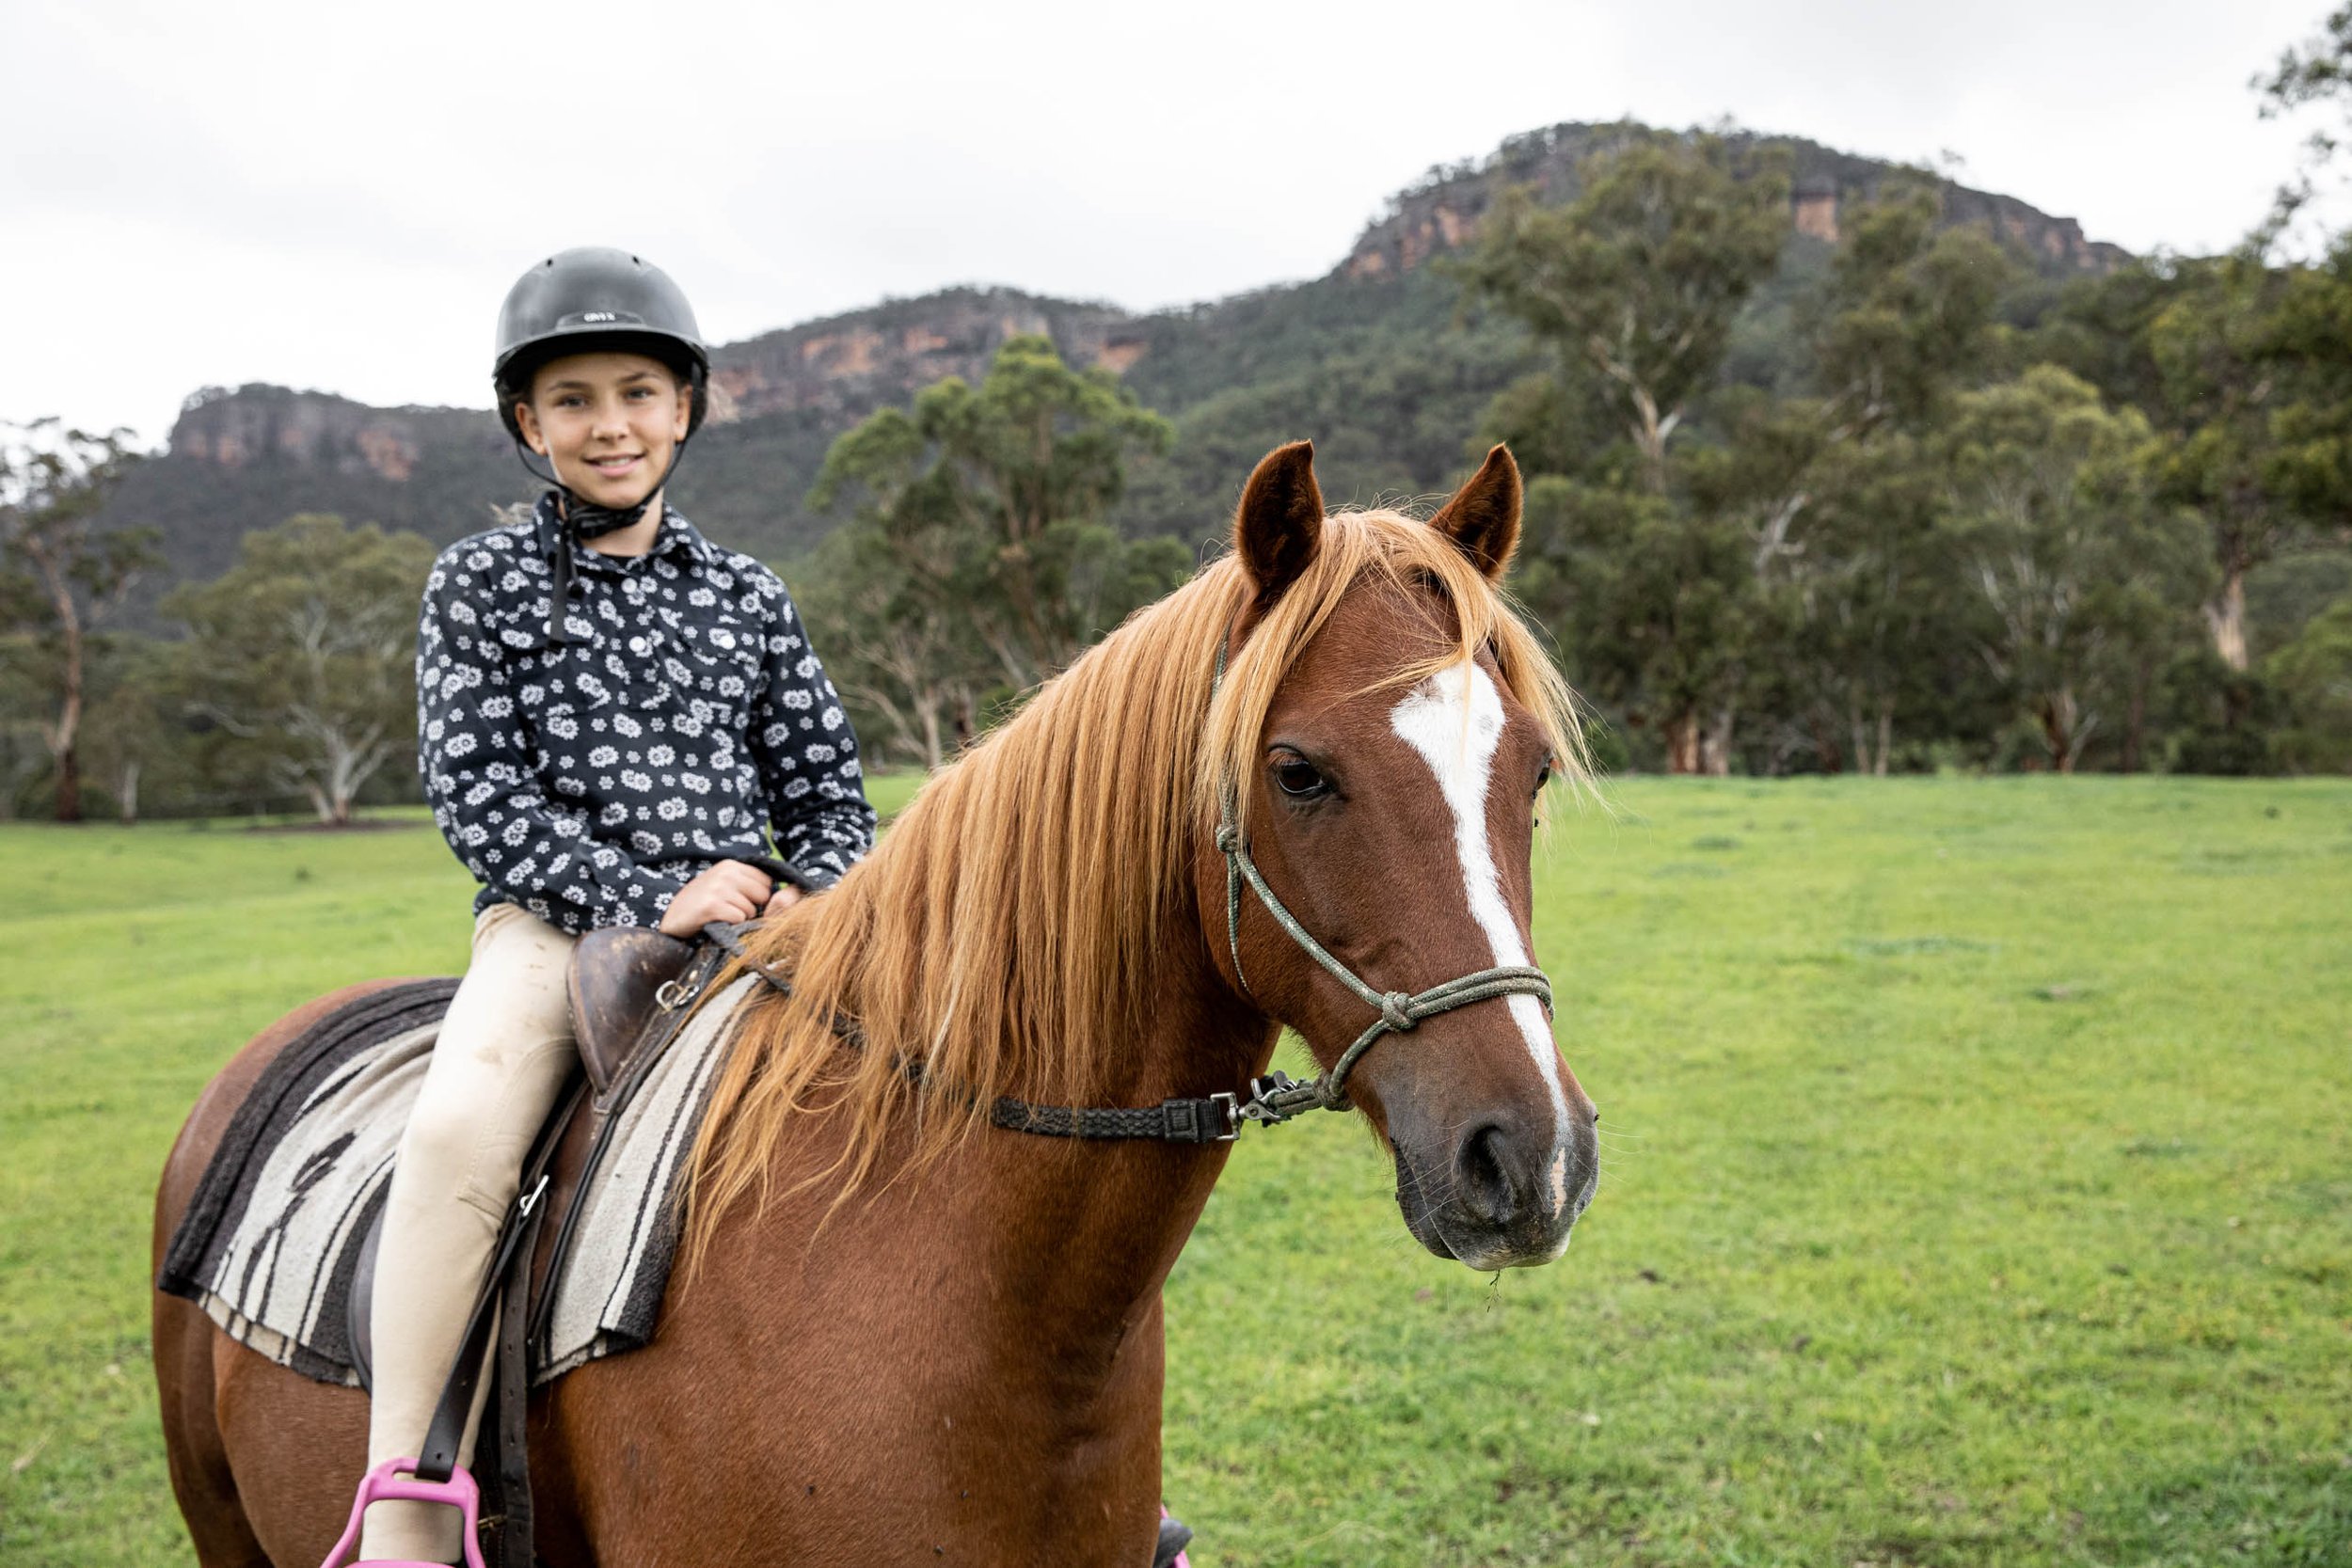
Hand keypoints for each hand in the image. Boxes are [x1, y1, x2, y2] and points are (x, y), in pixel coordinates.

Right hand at [658, 861, 798, 936]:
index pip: (766, 881)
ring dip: (739, 918)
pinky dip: (730, 925)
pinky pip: (738, 918)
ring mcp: (717, 888)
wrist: (673, 919)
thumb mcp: (725, 886)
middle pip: (762, 895)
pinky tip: (715, 921)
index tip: (741, 902)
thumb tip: (787, 895)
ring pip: (750, 909)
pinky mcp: (711, 905)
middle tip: (729, 910)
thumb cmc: (703, 904)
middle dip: (752, 908)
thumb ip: (749, 885)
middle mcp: (725, 872)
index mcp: (730, 865)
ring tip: (720, 916)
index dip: (758, 897)